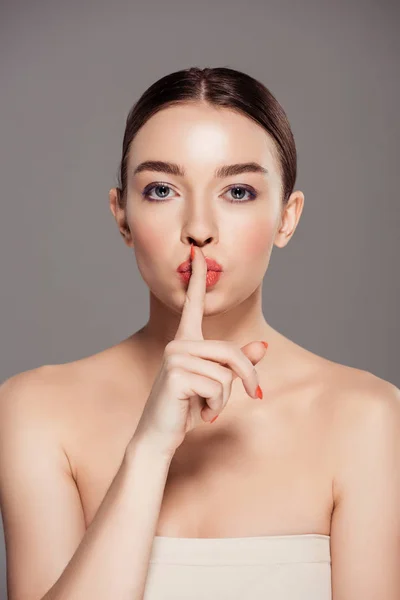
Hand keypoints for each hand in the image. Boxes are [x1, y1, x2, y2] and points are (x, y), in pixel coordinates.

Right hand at [132, 245, 267, 458]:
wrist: (160, 435)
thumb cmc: (186, 408)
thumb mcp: (217, 384)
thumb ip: (238, 364)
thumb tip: (263, 346)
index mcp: (185, 342)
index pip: (193, 305)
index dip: (198, 279)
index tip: (198, 253)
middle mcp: (178, 345)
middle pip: (231, 352)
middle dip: (247, 377)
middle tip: (253, 395)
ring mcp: (175, 358)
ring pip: (226, 374)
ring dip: (224, 398)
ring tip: (205, 407)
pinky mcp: (177, 374)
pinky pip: (218, 388)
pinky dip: (216, 406)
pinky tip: (199, 413)